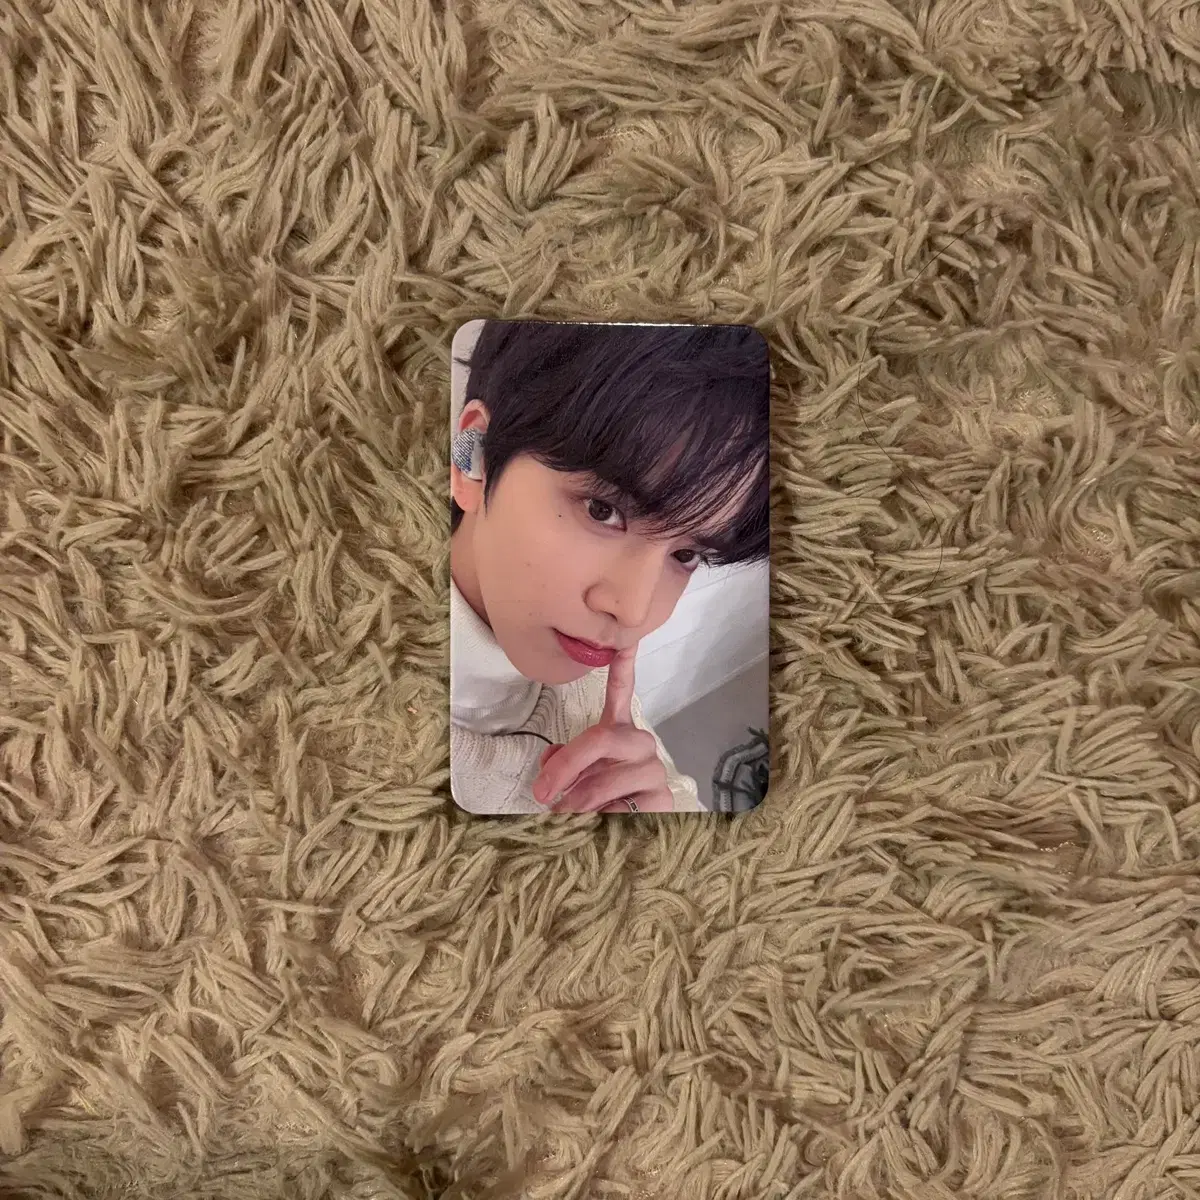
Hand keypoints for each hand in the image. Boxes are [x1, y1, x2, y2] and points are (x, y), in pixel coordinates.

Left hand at [531, 644, 673, 813]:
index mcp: (619, 731)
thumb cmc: (600, 797)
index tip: (625, 640)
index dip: (622, 664)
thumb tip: (549, 764)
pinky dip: (597, 820)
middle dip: (565, 766)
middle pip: (600, 739)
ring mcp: (653, 770)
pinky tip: (596, 826)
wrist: (634, 831)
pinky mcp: (660, 799)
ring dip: (574, 803)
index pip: (622, 691)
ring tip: (562, 816)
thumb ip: (561, 761)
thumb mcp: (576, 773)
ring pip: (602, 781)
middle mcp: (640, 743)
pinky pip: (618, 809)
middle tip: (542, 792)